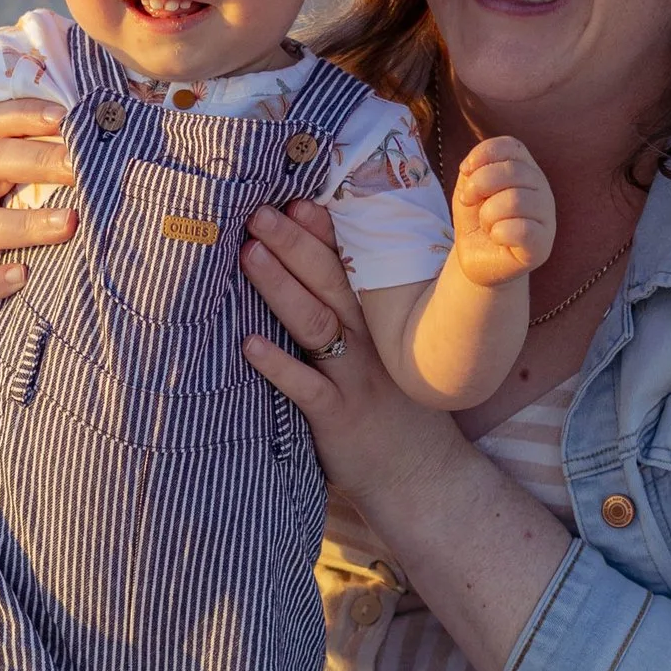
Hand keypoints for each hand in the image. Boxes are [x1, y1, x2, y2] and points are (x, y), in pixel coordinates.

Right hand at [0, 102, 76, 350]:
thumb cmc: (18, 241)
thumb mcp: (29, 198)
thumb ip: (58, 173)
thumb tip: (113, 146)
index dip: (24, 115)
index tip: (66, 117)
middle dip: (38, 161)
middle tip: (80, 168)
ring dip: (25, 224)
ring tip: (68, 224)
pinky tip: (23, 275)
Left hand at [241, 203, 463, 517]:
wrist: (422, 476)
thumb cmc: (395, 405)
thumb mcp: (388, 350)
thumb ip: (356, 310)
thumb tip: (313, 264)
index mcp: (380, 320)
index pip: (354, 264)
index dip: (326, 229)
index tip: (298, 193)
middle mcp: (370, 340)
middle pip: (330, 281)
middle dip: (295, 242)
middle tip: (260, 210)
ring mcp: (355, 378)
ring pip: (316, 324)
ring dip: (280, 287)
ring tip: (248, 253)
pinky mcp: (338, 417)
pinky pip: (307, 388)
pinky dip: (278, 366)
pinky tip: (248, 346)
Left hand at [451, 135, 557, 287]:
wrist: (477, 260)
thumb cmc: (476, 220)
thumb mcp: (469, 188)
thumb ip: (474, 169)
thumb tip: (472, 168)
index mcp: (526, 169)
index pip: (511, 146)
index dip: (483, 155)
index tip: (465, 172)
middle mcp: (542, 189)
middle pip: (512, 171)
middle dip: (479, 185)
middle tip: (468, 202)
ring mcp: (547, 217)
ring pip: (516, 200)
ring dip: (488, 214)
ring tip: (487, 224)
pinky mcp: (543, 245)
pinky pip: (522, 230)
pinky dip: (499, 233)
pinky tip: (497, 238)